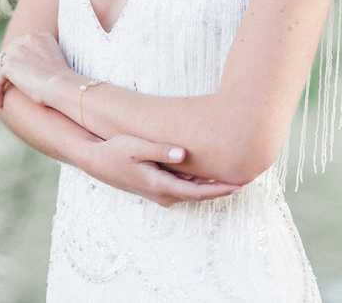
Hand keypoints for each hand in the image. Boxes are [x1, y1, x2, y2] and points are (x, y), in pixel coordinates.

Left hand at [0, 30, 69, 107]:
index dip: (11, 59)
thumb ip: (38, 57)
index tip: (6, 72)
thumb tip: (21, 68)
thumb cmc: (62, 79)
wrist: (61, 84)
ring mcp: (15, 50)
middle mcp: (25, 39)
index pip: (18, 47)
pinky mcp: (9, 65)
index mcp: (37, 36)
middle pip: (6, 55)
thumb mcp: (52, 62)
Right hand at [84, 134, 243, 207]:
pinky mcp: (158, 186)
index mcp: (161, 186)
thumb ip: (161, 151)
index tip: (239, 184)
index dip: (219, 189)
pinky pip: (184, 186)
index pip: (197, 192)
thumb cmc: (116, 151)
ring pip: (192, 190)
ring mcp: (160, 192)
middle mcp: (163, 194)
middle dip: (221, 188)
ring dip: (210, 185)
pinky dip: (199, 182)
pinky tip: (208, 172)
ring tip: (232, 173)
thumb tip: (184, 155)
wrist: (96, 161)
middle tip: (245, 176)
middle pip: (199, 193)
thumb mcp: (137, 147)